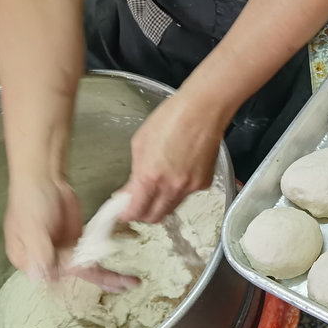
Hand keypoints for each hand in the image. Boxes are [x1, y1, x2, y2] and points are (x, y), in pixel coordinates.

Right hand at [4, 178, 138, 290]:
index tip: (93, 269)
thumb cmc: (31, 200)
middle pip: (74, 273)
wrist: (44, 178)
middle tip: (123, 285)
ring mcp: (63, 250)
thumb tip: (42, 276)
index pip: (54, 274)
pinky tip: (120, 273)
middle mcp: (46, 259)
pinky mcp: (76, 242)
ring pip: (86, 267)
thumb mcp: (32, 227)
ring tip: (129, 282)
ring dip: (107, 275)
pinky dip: (105, 262)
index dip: (75, 272)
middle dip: (100, 280)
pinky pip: (92, 255)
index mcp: (28, 259)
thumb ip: (40, 251)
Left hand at [119, 91, 224, 222]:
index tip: (123, 211)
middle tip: (137, 203)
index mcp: (150, 176)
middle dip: (143, 213)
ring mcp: (190, 187)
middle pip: (155, 217)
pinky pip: (187, 195)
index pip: (135, 211)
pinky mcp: (204, 182)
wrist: (202, 110)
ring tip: (157, 186)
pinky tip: (177, 172)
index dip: (126, 214)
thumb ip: (135, 172)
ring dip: (160, 203)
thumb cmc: (171, 118)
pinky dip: (179, 190)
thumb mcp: (140, 143)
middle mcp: (172, 187)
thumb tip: (132, 189)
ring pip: (171, 208)